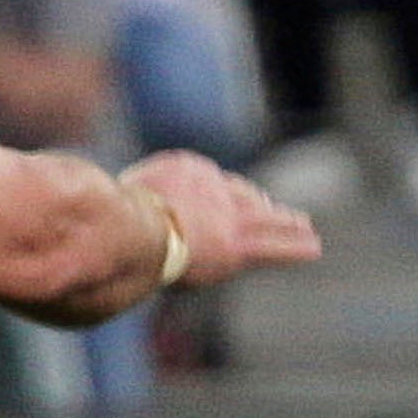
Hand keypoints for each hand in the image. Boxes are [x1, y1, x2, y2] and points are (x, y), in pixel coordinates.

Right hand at [124, 149, 323, 287]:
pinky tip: (313, 248)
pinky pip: (275, 245)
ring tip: (305, 227)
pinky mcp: (239, 244)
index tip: (232, 196)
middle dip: (257, 203)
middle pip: (241, 195)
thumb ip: (125, 199)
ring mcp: (228, 214)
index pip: (211, 181)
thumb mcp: (116, 198)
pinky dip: (295, 246)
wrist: (132, 226)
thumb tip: (104, 207)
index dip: (225, 192)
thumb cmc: (110, 217)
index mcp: (184, 168)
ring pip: (265, 219)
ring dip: (286, 224)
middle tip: (272, 207)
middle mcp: (212, 185)